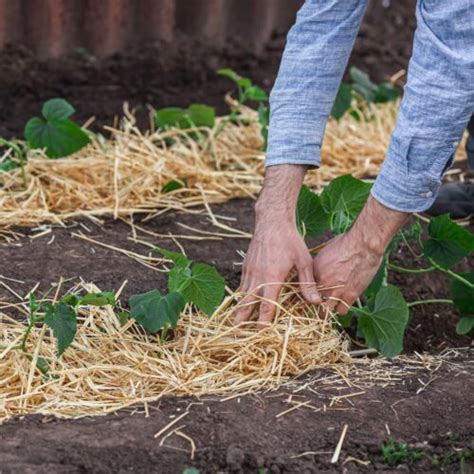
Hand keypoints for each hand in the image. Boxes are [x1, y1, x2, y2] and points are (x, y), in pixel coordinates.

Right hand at [235, 164, 320, 324]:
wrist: (271, 221)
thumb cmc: (290, 241)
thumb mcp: (303, 261)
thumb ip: (307, 283)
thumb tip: (315, 302)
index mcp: (272, 278)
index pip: (267, 305)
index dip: (264, 321)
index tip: (262, 333)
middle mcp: (257, 277)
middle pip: (247, 303)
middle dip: (243, 318)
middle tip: (237, 332)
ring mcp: (249, 271)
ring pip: (242, 294)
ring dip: (240, 308)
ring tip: (236, 322)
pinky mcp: (246, 266)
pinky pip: (242, 284)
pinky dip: (241, 295)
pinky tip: (242, 301)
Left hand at [313, 195, 410, 313]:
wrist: (363, 245)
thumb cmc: (344, 244)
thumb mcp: (324, 252)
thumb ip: (317, 266)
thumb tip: (315, 272)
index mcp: (313, 273)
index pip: (302, 289)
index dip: (304, 293)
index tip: (306, 296)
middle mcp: (322, 284)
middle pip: (312, 303)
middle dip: (313, 304)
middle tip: (317, 304)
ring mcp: (336, 292)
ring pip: (325, 312)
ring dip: (326, 310)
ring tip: (328, 307)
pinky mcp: (350, 296)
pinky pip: (341, 311)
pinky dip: (340, 309)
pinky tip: (341, 304)